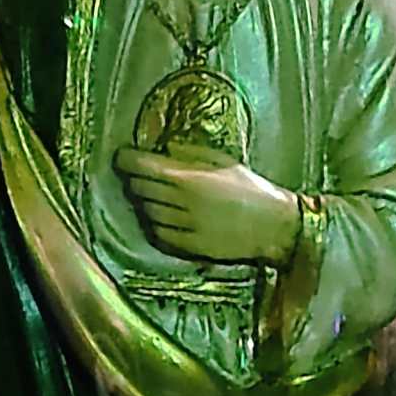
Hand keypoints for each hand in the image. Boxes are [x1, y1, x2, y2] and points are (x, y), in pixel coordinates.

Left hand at [115, 141, 300, 265]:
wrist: (273, 225)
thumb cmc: (251, 187)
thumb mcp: (224, 161)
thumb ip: (191, 154)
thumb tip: (164, 148)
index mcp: (189, 178)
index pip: (142, 167)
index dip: (126, 160)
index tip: (122, 156)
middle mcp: (181, 203)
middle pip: (140, 189)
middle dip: (135, 179)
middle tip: (140, 174)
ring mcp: (184, 227)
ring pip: (147, 212)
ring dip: (145, 202)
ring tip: (155, 195)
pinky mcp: (189, 247)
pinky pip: (159, 234)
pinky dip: (156, 224)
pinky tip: (165, 216)